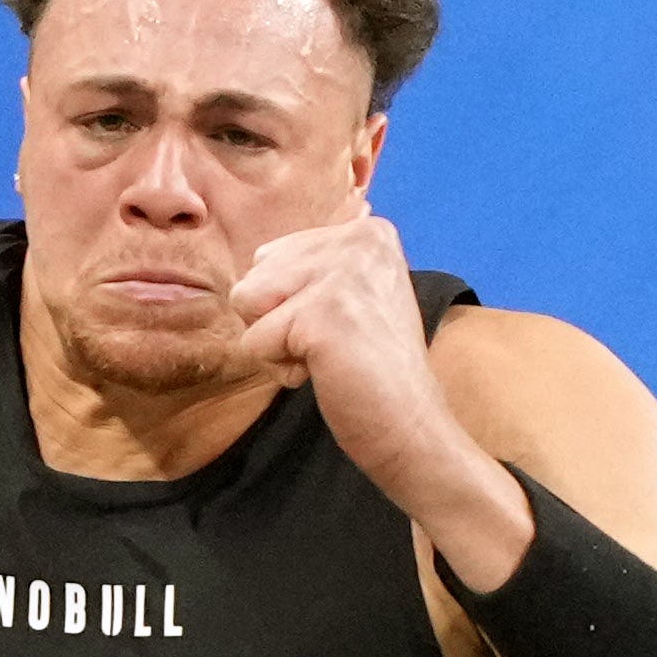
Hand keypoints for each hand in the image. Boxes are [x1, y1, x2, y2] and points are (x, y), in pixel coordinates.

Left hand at [226, 212, 499, 536]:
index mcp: (367, 231)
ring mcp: (342, 274)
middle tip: (332, 347)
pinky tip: (325, 373)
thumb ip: (311, 267)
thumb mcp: (352, 294)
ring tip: (326, 357)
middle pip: (254, 276)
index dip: (289, 304)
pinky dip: (281, 370)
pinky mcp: (321, 314)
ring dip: (276, 344)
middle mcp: (358, 241)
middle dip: (277, 322)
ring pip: (246, 303)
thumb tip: (259, 258)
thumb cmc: (372, 370)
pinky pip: (254, 341)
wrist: (409, 425)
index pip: (271, 256)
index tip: (339, 327)